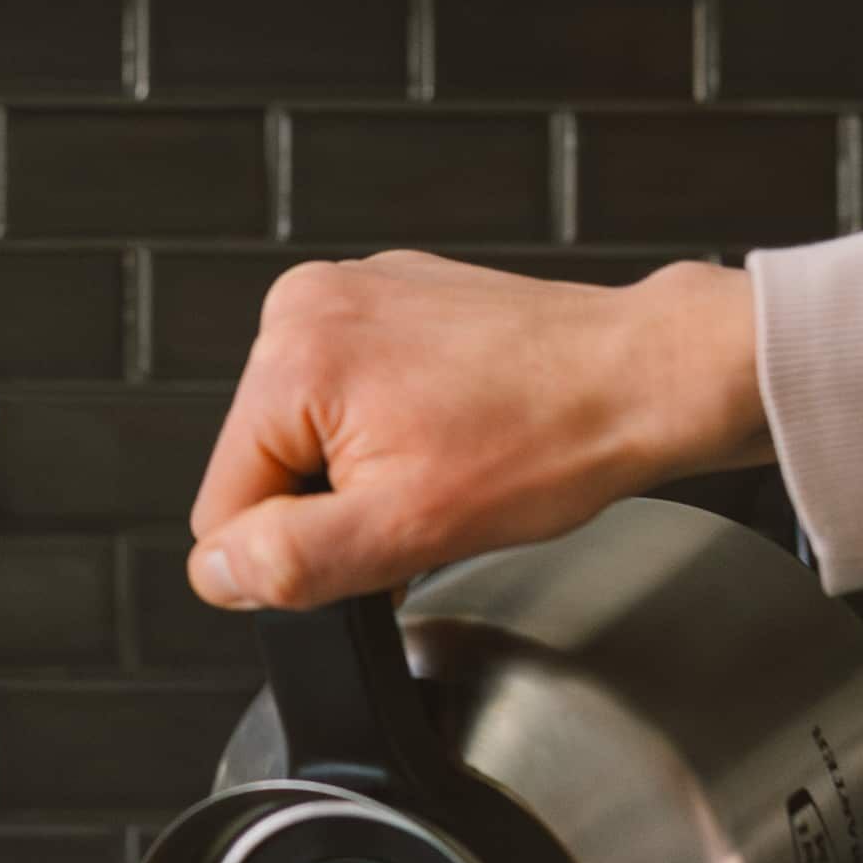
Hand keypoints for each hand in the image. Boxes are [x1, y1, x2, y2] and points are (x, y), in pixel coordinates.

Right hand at [186, 254, 769, 609]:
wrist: (645, 379)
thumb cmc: (554, 440)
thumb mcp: (410, 531)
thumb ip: (291, 560)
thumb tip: (217, 572)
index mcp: (293, 354)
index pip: (224, 506)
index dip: (297, 548)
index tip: (380, 530)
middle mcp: (308, 303)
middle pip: (265, 463)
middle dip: (335, 500)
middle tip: (425, 494)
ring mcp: (352, 290)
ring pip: (309, 433)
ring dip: (365, 465)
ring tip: (446, 457)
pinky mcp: (394, 295)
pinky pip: (353, 390)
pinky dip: (394, 423)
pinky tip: (455, 426)